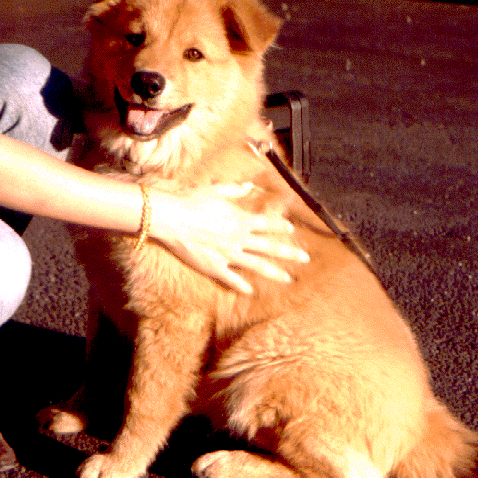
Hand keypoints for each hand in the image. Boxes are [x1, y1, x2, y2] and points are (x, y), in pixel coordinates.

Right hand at [148, 184, 309, 294]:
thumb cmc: (192, 201)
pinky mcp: (215, 267)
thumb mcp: (216, 190)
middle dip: (290, 252)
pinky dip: (242, 286)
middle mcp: (239, 238)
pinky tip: (251, 292)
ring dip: (274, 272)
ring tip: (288, 279)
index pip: (268, 223)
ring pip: (257, 266)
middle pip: (270, 247)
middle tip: (305, 258)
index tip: (291, 229)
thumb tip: (249, 185)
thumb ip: (235, 190)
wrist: (172, 218)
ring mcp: (229, 255)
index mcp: (241, 219)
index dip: (280, 226)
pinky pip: (232, 279)